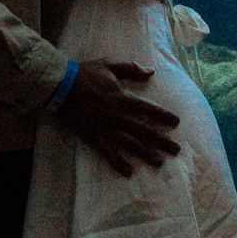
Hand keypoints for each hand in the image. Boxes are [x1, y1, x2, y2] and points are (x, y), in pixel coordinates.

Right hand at [57, 60, 180, 176]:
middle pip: (144, 130)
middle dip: (161, 141)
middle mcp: (119, 116)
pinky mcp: (93, 137)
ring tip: (159, 162)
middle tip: (176, 150)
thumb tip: (151, 72)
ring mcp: (106, 128)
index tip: (176, 123)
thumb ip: (131, 69)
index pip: (149, 109)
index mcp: (124, 98)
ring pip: (130, 144)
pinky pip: (108, 152)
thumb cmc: (85, 73)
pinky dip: (118, 162)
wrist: (60, 86)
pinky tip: (128, 172)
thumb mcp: (109, 65)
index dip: (164, 116)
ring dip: (146, 154)